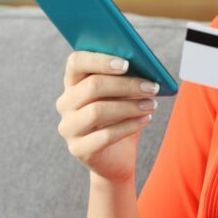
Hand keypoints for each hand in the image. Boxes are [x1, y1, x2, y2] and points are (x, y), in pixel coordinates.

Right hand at [55, 51, 161, 183]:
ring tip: (152, 104)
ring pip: (97, 111)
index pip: (76, 62)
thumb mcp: (123, 95)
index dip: (100, 61)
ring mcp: (68, 127)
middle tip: (152, 87)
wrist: (117, 157)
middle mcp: (65, 103)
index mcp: (73, 82)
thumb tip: (145, 67)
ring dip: (129, 106)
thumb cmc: (121, 117)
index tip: (126, 64)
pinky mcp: (78, 149)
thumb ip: (126, 78)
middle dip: (126, 85)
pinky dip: (129, 126)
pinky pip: (104, 136)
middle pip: (92, 86)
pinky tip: (146, 119)